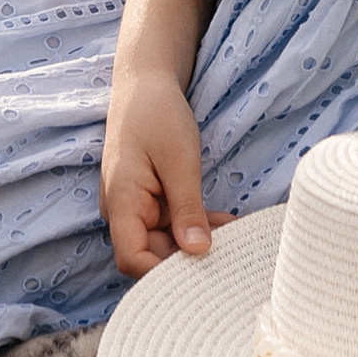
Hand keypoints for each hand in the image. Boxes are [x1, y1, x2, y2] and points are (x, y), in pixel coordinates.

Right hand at [100, 70, 219, 277]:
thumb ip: (186, 207)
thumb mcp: (179, 160)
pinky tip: (226, 223)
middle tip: (231, 253)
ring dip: (197, 242)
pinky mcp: (151, 199)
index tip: (203, 272)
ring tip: (235, 236)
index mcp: (122, 202)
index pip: (132, 259)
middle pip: (150, 255)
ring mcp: (137, 206)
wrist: (146, 82)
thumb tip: (198, 251)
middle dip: (188, 259)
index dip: (162, 274)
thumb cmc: (157, 114)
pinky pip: (172, 223)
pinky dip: (195, 225)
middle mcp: (124, 210)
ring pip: (165, 241)